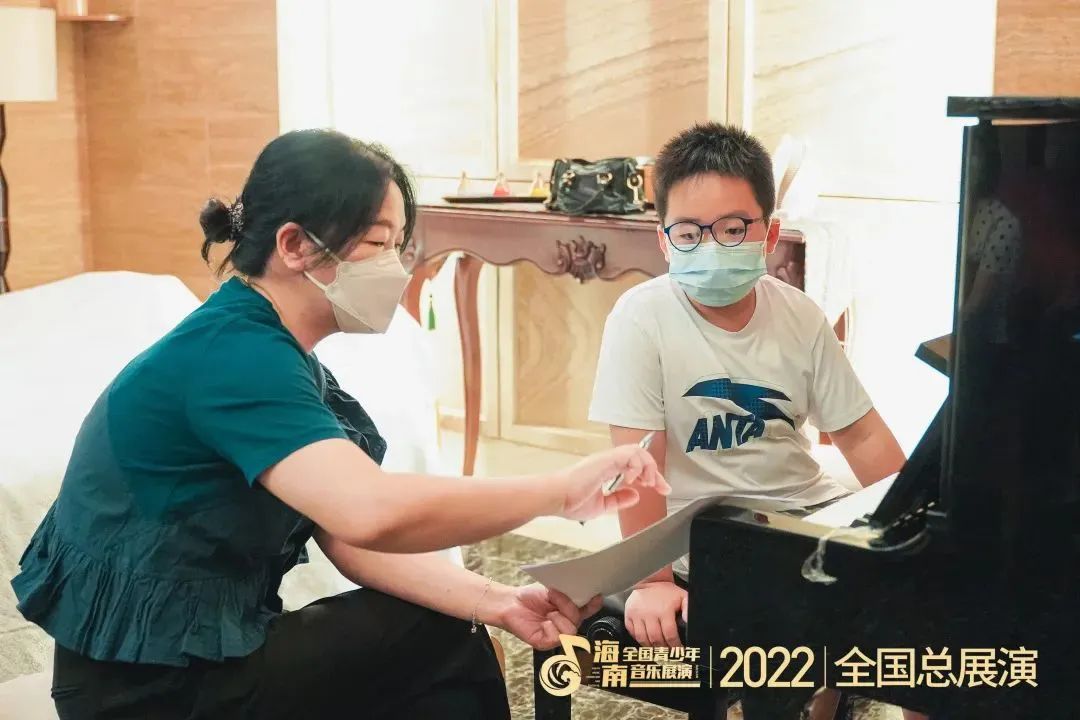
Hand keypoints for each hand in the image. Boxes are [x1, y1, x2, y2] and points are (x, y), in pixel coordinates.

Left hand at [487, 583, 602, 649]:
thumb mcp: (553, 590)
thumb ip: (570, 593)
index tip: (597, 596)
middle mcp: (564, 623)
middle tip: (554, 596)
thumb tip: (585, 591)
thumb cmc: (529, 596)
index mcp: (568, 610)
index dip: (594, 604)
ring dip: (560, 617)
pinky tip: (544, 622)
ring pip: (571, 630)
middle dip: (569, 606)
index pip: (587, 609)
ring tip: (548, 612)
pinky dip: (552, 627)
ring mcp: (556, 634)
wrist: (510, 603)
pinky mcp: (546, 643)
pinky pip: (558, 638)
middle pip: (580, 620)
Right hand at [553, 444, 668, 521]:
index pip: (636, 465)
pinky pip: (629, 454)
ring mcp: (607, 459)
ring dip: (648, 466)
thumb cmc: (570, 501)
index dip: (653, 476)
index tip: (662, 489)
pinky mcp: (605, 459)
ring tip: (648, 482)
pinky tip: (633, 480)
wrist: (555, 499)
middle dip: (655, 471)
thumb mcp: (602, 506)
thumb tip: (636, 495)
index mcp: (607, 470)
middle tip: (661, 487)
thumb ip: (619, 500)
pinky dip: (637, 465)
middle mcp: (609, 461)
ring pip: (637, 451)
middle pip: (641, 455)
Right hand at [625, 581, 686, 647]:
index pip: (670, 635)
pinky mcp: (628, 615)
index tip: (678, 651)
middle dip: (663, 649)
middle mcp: (649, 614)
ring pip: (643, 639)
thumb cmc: (666, 592)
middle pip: (656, 640)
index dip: (675, 646)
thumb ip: (688, 609)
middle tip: (668, 654)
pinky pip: (633, 633)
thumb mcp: (682, 596)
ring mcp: (637, 615)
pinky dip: (639, 640)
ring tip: (657, 650)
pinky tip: (646, 641)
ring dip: (651, 648)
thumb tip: (688, 622)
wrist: (648, 580)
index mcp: (664, 610)